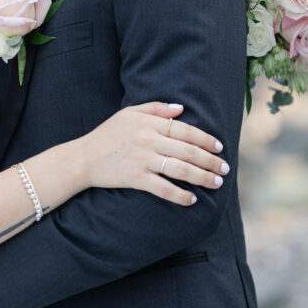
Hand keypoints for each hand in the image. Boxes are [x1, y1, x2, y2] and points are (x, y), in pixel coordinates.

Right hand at [83, 102, 228, 205]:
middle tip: (225, 169)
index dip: (205, 139)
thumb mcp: (128, 114)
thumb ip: (156, 108)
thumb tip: (182, 109)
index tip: (219, 147)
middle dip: (210, 161)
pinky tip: (192, 199)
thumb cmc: (107, 134)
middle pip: (188, 150)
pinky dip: (180, 195)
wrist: (83, 158)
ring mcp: (142, 160)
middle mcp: (148, 140)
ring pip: (180, 169)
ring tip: (216, 183)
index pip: (185, 130)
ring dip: (202, 177)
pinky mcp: (136, 178)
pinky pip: (163, 188)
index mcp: (148, 123)